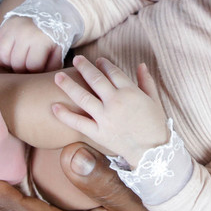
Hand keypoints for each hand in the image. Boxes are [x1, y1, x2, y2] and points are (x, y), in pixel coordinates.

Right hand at [0, 15, 63, 71]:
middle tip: (28, 66)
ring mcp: (11, 29)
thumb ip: (53, 64)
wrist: (46, 10)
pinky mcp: (2, 27)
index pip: (33, 66)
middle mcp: (24, 33)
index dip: (35, 71)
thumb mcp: (59, 48)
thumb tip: (43, 77)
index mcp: (41, 39)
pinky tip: (9, 55)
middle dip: (23, 69)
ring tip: (18, 61)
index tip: (38, 68)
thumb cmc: (54, 33)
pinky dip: (0, 56)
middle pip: (17, 64)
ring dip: (10, 63)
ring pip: (3, 57)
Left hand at [53, 56, 168, 164]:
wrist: (153, 151)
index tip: (98, 61)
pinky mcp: (99, 133)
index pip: (113, 72)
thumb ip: (146, 81)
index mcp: (130, 92)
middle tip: (76, 59)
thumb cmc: (155, 125)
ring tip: (58, 76)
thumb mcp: (154, 100)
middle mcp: (115, 102)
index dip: (104, 64)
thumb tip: (140, 64)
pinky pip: (79, 123)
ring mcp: (105, 118)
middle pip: (96, 80)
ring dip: (69, 85)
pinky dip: (65, 115)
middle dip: (84, 67)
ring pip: (83, 97)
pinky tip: (54, 107)